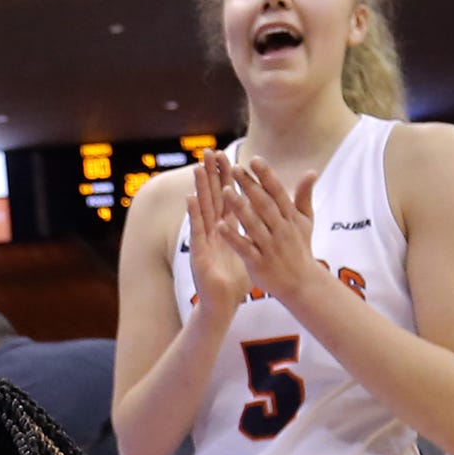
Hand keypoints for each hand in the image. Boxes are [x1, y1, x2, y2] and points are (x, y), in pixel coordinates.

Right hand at [184, 151, 254, 326]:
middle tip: (208, 151)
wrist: (223, 302)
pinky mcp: (198, 252)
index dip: (226, 176)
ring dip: (199, 188)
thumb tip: (263, 213)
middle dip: (210, 174)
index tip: (227, 154)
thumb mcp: (249, 248)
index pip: (226, 195)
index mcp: (226, 227)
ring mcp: (203, 239)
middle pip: (212, 196)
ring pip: (202, 209)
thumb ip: (254, 229)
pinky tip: (191, 199)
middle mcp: (212, 230)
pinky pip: (196, 230)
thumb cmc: (235, 278)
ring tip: (197, 168)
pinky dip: (193, 214)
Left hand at [221, 155, 323, 307]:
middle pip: (264, 204)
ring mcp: (270, 246)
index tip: (254, 159)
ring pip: (253, 224)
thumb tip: (311, 171)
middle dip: (249, 186)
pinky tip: (220, 226)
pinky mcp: (259, 262)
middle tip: (233, 168)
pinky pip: (244, 248)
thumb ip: (304, 196)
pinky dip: (233, 237)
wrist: (302, 283)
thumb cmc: (300, 249)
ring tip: (224, 191)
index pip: (277, 192)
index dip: (266, 176)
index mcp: (291, 218)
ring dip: (239, 207)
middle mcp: (281, 229)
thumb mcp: (306, 222)